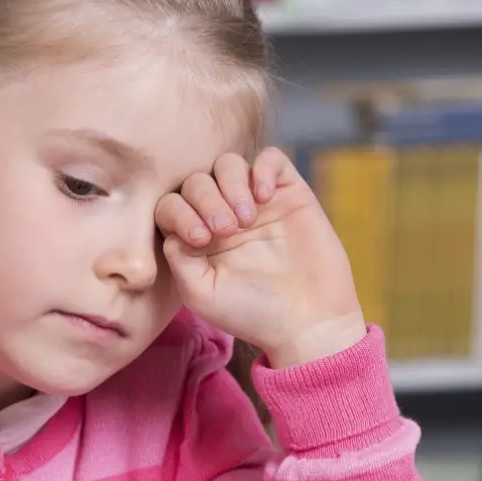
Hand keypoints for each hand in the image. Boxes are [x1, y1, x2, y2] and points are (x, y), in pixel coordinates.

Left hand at [156, 148, 363, 367]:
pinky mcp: (290, 195)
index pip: (172, 205)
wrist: (309, 321)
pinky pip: (271, 159)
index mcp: (198, 238)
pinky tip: (265, 198)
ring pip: (229, 164)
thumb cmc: (253, 313)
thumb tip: (174, 224)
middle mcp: (224, 216)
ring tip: (247, 219)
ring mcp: (257, 203)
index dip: (179, 213)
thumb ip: (178, 255)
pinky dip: (262, 169)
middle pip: (197, 180)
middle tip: (226, 230)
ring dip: (230, 185)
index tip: (200, 240)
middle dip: (205, 199)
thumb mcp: (200, 292)